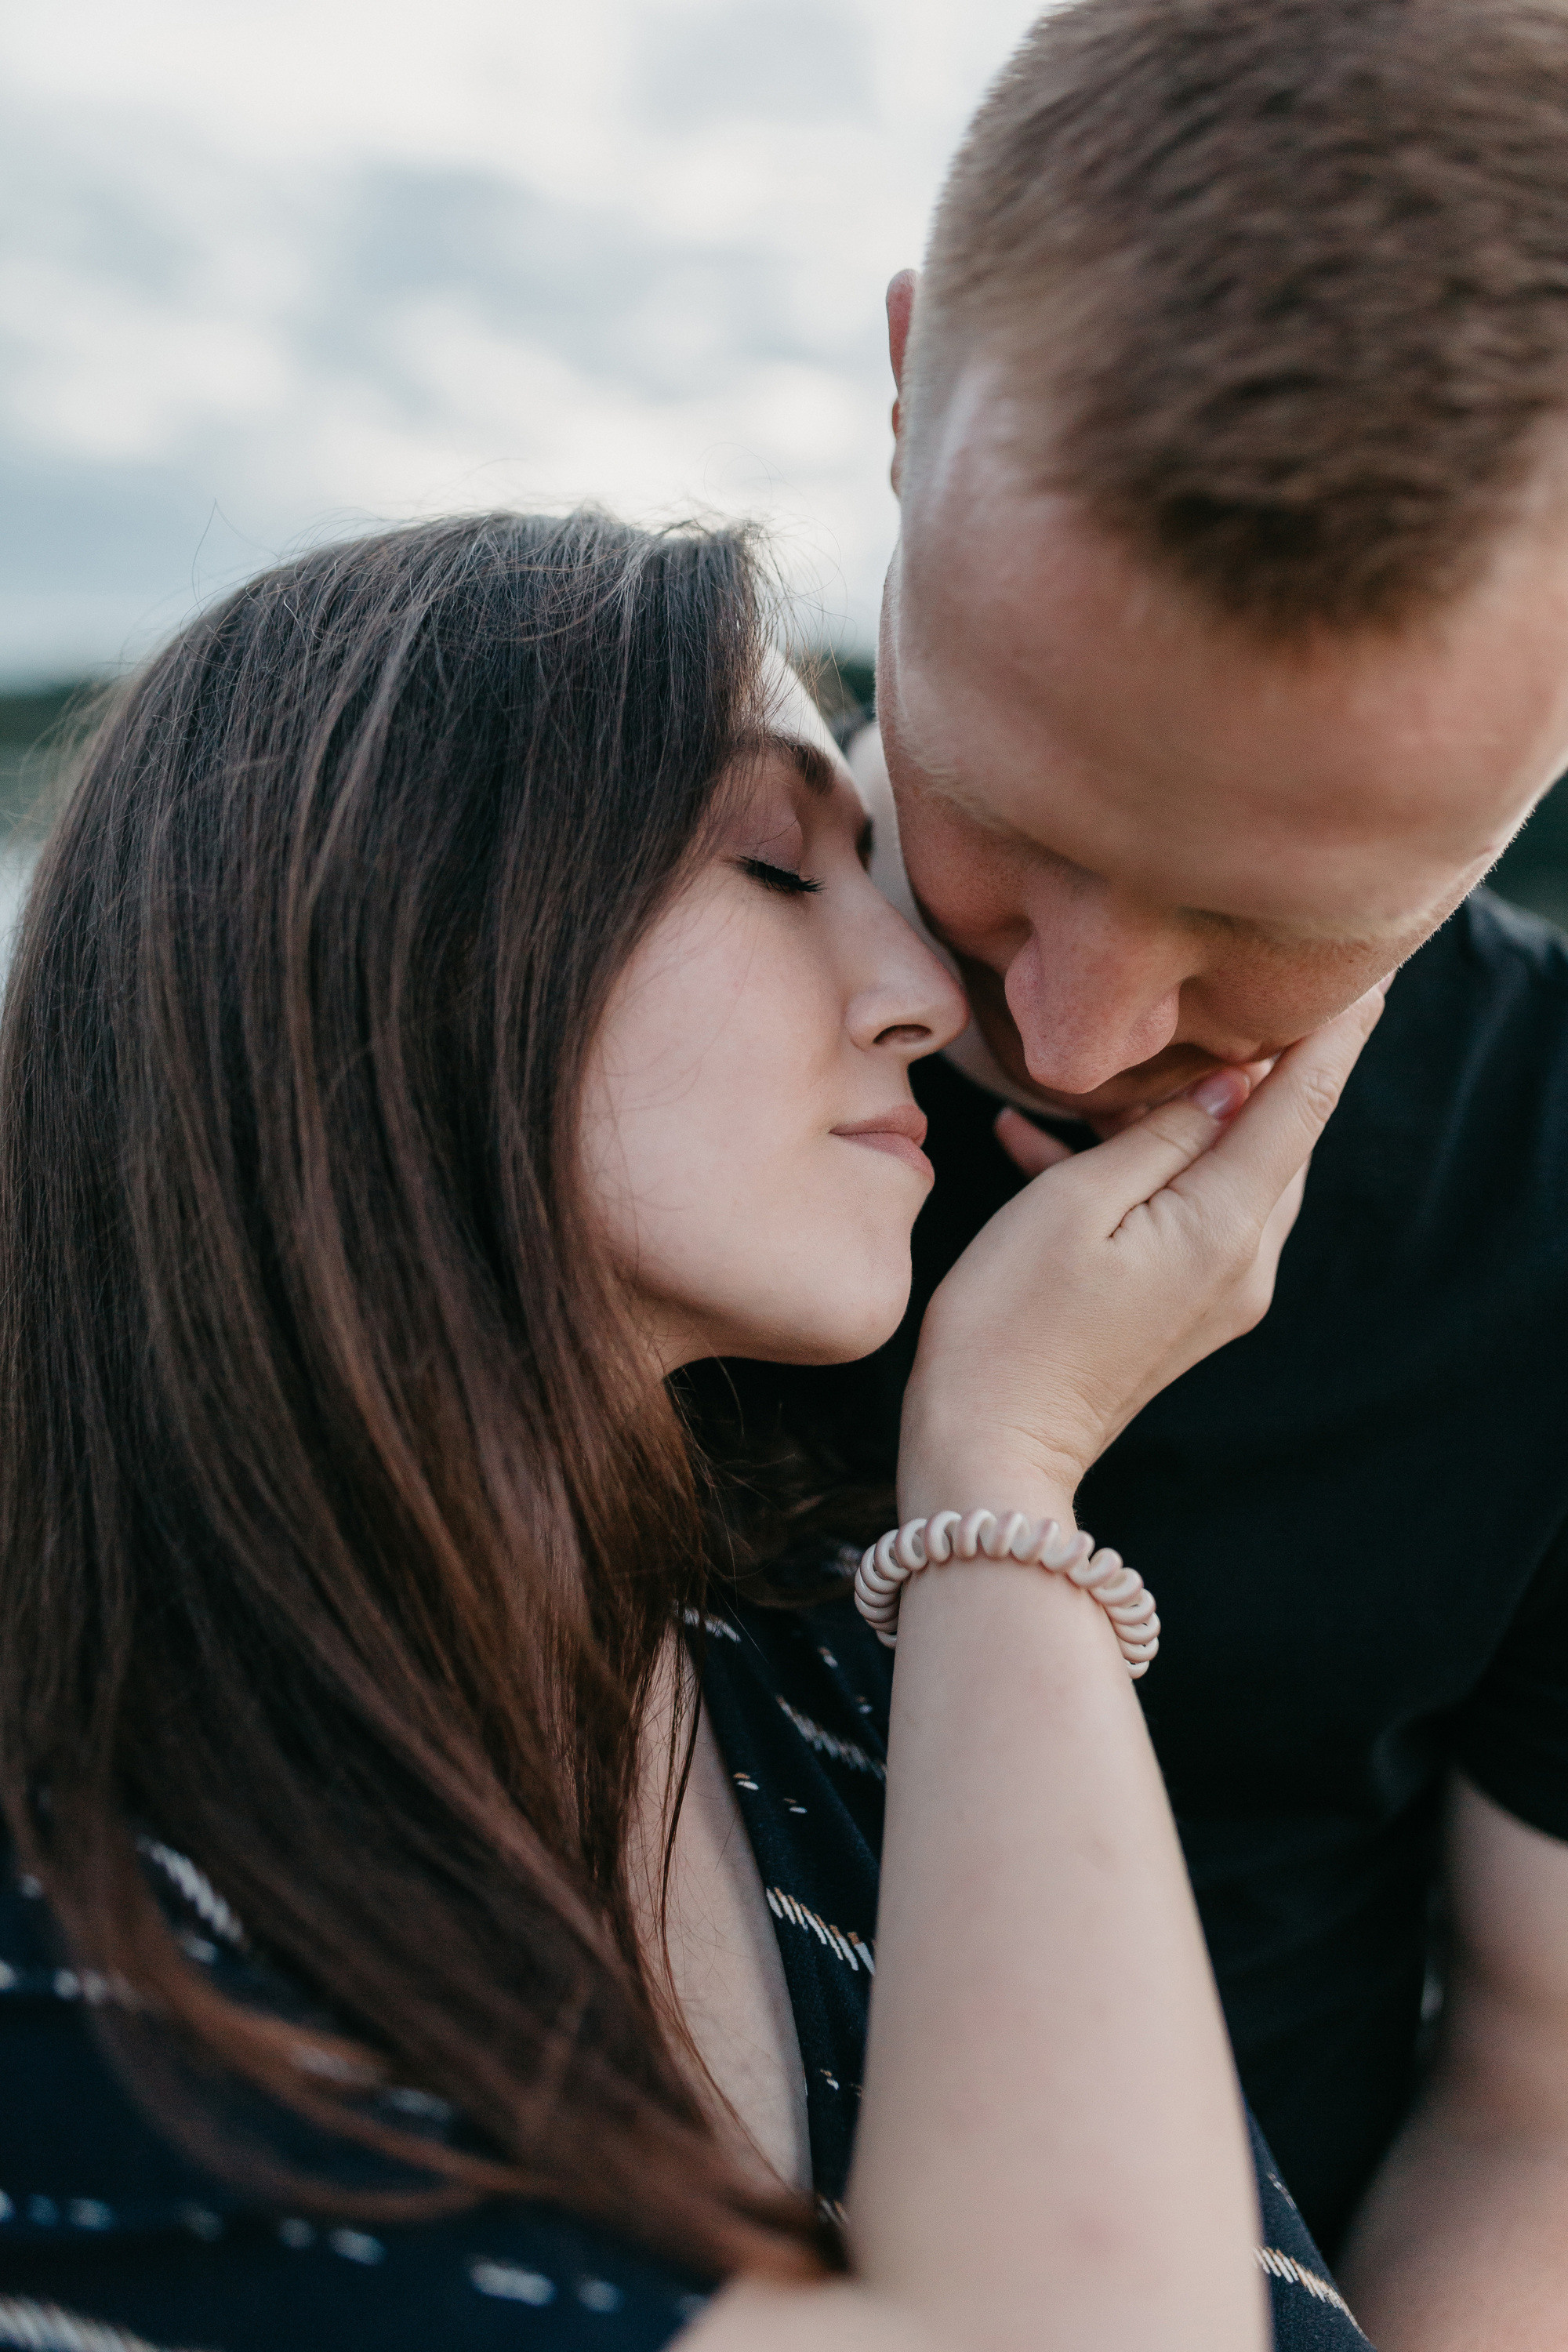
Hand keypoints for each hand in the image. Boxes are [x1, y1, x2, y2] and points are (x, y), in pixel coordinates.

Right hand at [900, 990, 1382, 1518]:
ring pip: (1227, 1172)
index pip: (1301, 1105)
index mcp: (1225, 1226)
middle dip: (1259, 1066)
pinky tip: (1048, 1139)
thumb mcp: (1071, 1205)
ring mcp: (1216, 1293)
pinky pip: (1180, 1214)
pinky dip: (1136, 1171)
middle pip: (1275, 1139)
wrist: (989, 1450)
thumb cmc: (1011, 1321)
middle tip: (1227, 997)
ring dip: (1183, 1114)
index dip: (1334, 1033)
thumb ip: (1156, 1136)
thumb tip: (1226, 1085)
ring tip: (1109, 1070)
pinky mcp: (1178, 1310)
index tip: (1367, 971)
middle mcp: (1243, 1262)